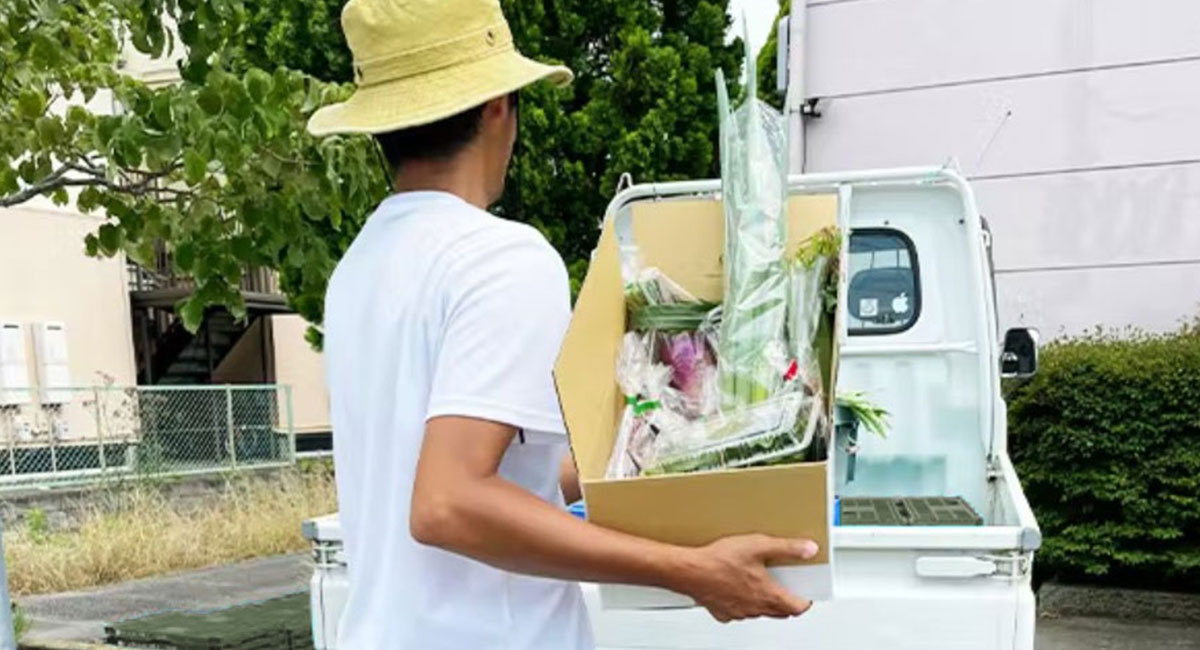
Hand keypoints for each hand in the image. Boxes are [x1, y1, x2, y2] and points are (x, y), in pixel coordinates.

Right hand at [673, 534, 817, 622]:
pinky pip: (739, 611)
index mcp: (768, 595)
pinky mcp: (723, 613)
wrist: (690, 570)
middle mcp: (756, 608)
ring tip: (757, 580)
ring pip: (759, 612)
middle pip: (780, 612)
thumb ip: (787, 548)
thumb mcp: (758, 545)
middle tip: (785, 586)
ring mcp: (739, 613)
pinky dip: (742, 602)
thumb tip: (809, 549)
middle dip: (786, 601)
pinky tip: (735, 586)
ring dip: (763, 600)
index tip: (805, 591)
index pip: (798, 607)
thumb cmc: (720, 560)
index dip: (805, 599)